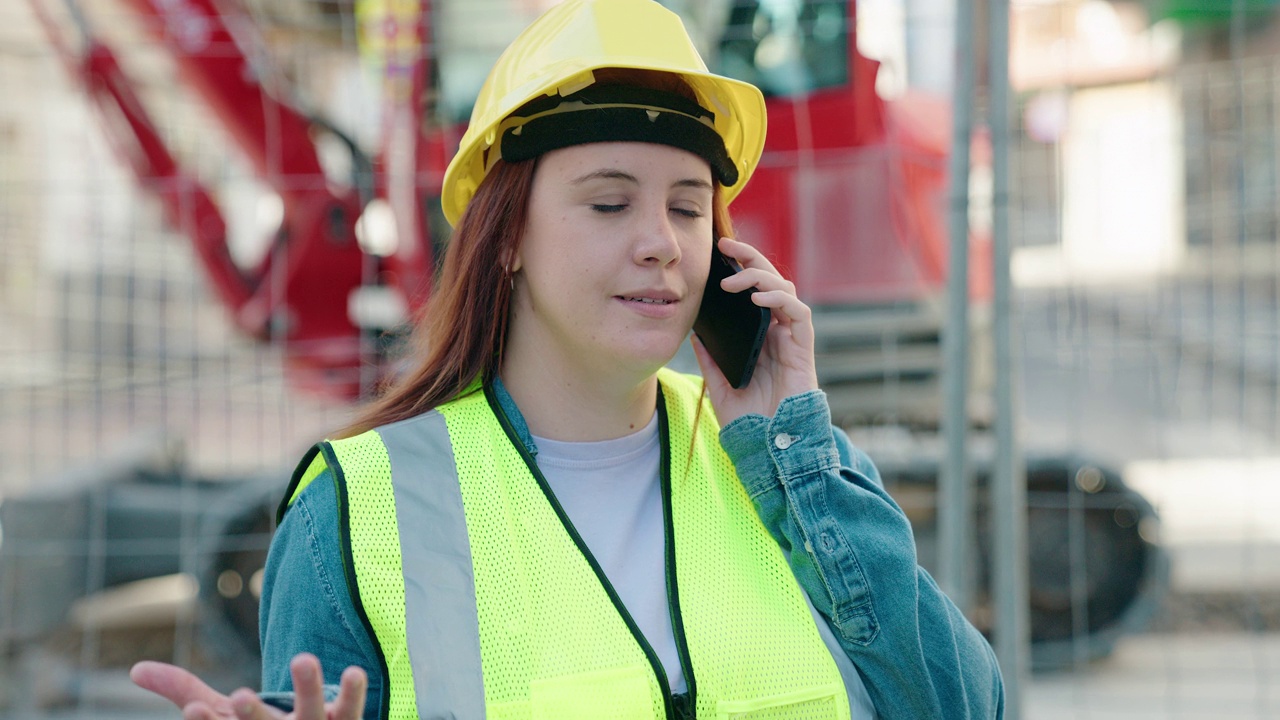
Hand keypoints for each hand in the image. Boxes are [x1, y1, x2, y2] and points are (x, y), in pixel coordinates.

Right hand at [131, 653, 366, 719]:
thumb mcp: (220, 713)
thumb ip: (182, 690)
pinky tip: (354, 671)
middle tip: (240, 696)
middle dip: (252, 715)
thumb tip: (136, 669)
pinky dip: (353, 693)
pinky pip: (352, 710)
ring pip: (311, 714)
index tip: (192, 709)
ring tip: (303, 659)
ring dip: (308, 690)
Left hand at [692, 236, 818, 426]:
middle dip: (749, 258)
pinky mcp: (802, 347)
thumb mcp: (719, 384)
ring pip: (785, 289)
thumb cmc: (749, 418)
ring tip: (734, 281)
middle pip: (769, 280)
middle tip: (726, 247)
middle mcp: (776, 331)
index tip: (717, 252)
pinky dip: (780, 300)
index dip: (739, 267)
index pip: (752, 289)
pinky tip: (758, 298)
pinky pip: (798, 312)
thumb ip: (710, 358)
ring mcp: (791, 337)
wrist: (770, 445)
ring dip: (760, 277)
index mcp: (758, 335)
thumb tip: (694, 332)